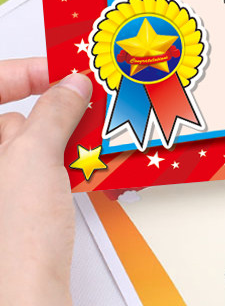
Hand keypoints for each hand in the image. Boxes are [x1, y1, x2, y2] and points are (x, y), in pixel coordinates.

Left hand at [0, 59, 90, 305]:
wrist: (22, 305)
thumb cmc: (8, 248)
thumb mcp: (35, 160)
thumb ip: (54, 113)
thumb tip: (71, 87)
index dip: (23, 73)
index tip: (58, 71)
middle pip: (6, 121)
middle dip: (48, 110)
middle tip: (82, 103)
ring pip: (21, 149)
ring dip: (57, 139)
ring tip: (88, 138)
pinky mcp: (5, 218)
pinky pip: (29, 177)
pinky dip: (56, 167)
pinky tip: (80, 169)